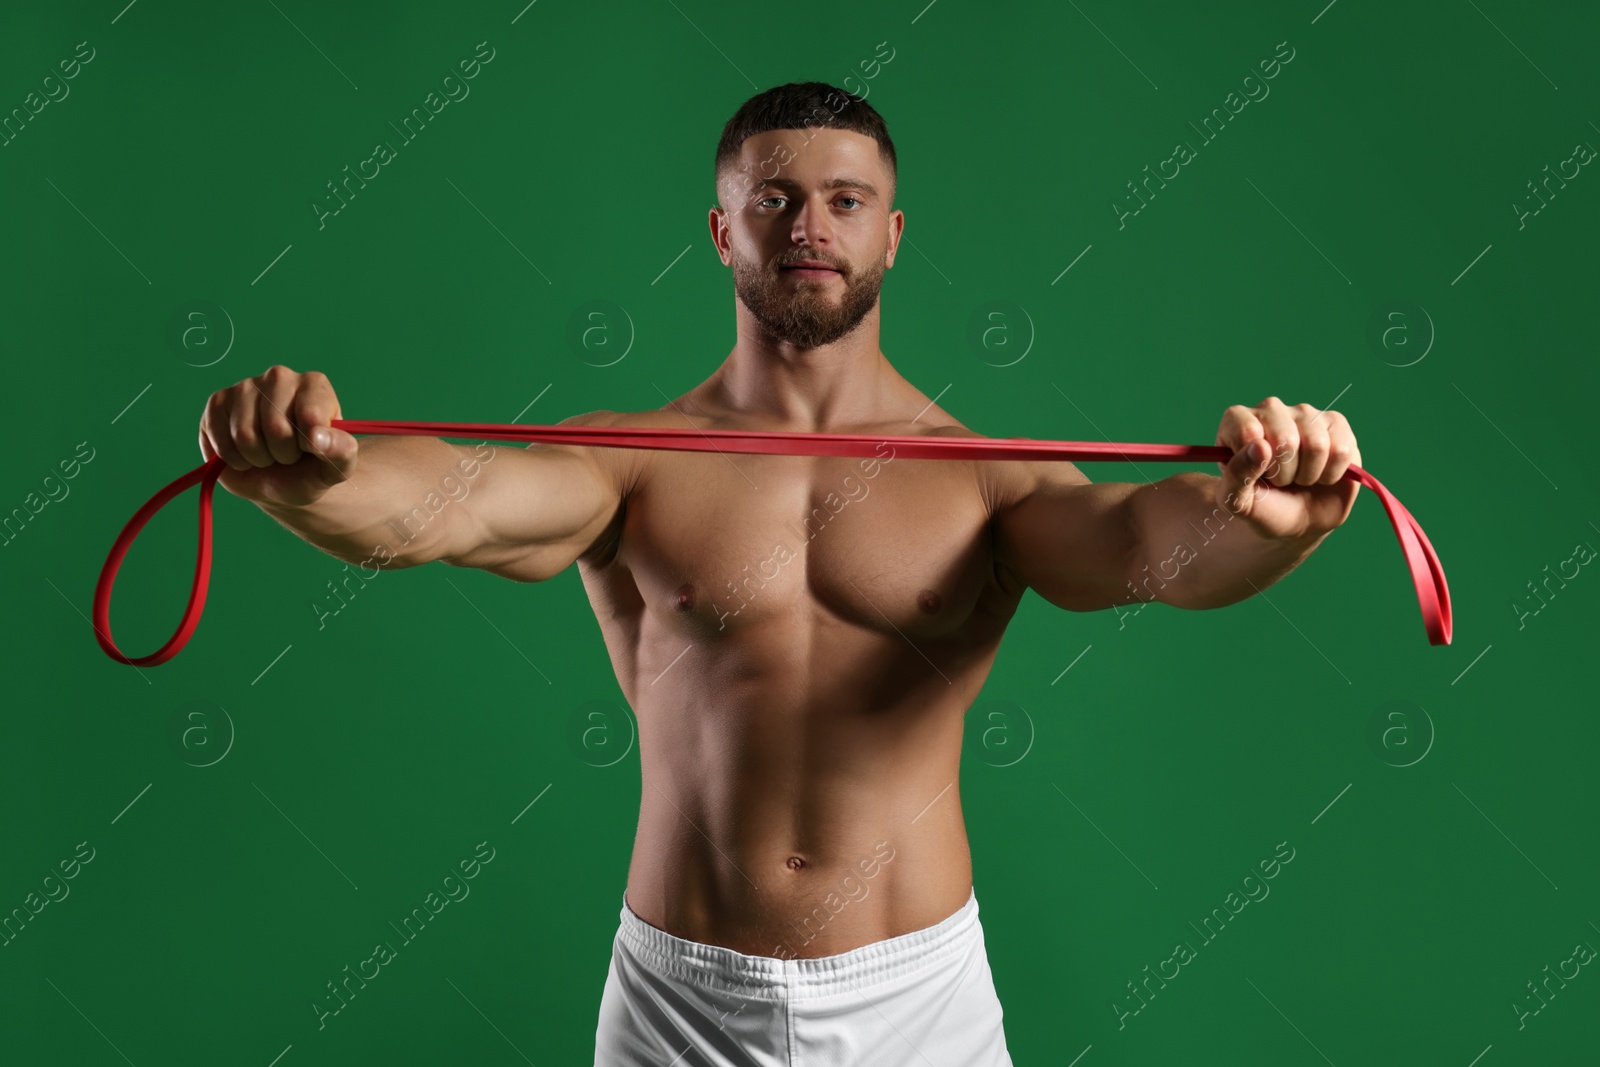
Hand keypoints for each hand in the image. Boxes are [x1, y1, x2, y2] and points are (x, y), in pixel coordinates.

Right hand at [198, 364, 358, 506]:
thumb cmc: (311, 469)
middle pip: (275, 427)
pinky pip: (220, 440)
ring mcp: (245, 386)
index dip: (309, 445)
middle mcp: (279, 377)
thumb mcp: (337, 468)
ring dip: (257, 458)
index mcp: (314, 385)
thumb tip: (318, 437)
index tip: (312, 448)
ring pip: (245, 434)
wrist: (279, 481)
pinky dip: (233, 459)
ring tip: (267, 454)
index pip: (310, 417)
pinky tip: (244, 453)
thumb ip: (342, 452)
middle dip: (282, 454)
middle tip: (288, 454)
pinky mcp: (217, 402)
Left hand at [1215, 396, 1361, 539]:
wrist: (1295, 519)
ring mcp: (1305, 413)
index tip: (1254, 476)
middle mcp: (1271, 409)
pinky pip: (1342, 449)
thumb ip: (1237, 475)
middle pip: (1286, 439)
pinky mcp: (1336, 423)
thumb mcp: (1236, 501)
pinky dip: (1332, 473)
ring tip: (1298, 477)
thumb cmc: (1261, 506)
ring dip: (1309, 475)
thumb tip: (1260, 446)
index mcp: (1238, 420)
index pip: (1248, 432)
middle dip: (1284, 473)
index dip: (1256, 465)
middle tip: (1278, 481)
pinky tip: (1320, 473)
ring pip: (1317, 445)